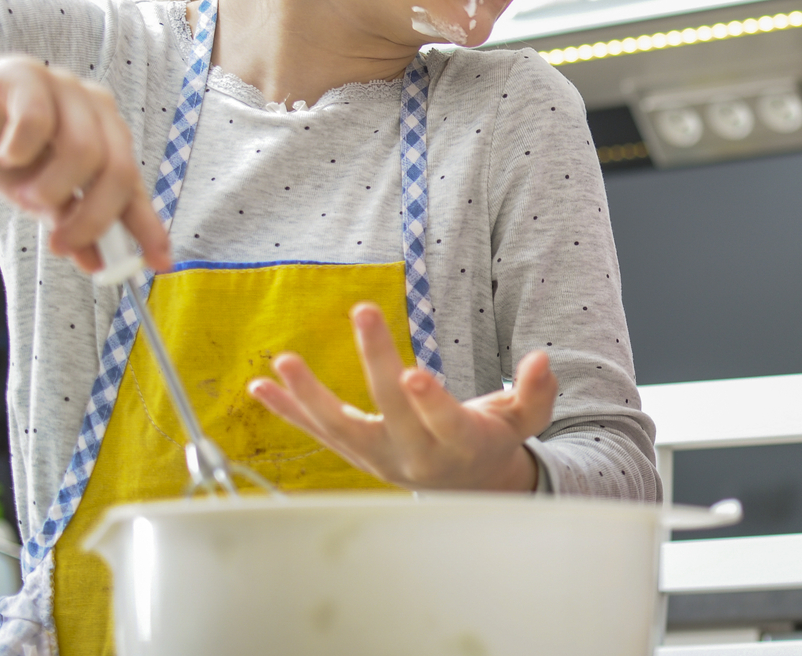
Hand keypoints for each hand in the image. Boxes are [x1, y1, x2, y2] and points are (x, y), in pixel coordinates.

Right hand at [0, 56, 170, 272]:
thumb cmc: (1, 149)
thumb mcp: (37, 194)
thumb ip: (69, 220)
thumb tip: (96, 264)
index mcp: (108, 138)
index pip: (136, 186)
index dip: (148, 226)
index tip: (158, 262)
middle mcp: (97, 110)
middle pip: (119, 171)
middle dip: (93, 218)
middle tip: (62, 244)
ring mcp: (66, 88)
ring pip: (84, 149)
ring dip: (54, 188)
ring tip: (26, 195)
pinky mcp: (26, 75)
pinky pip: (37, 119)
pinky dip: (21, 149)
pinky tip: (5, 156)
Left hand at [248, 303, 556, 492]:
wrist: (461, 488)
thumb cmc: (492, 441)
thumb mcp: (523, 421)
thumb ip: (535, 392)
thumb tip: (541, 358)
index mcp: (458, 445)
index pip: (444, 424)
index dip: (429, 402)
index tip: (415, 372)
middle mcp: (413, 455)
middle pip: (390, 409)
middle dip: (375, 361)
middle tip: (364, 312)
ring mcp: (378, 456)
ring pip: (340, 428)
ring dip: (309, 395)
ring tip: (284, 362)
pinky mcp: (354, 452)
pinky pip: (317, 432)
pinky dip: (288, 411)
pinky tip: (260, 387)